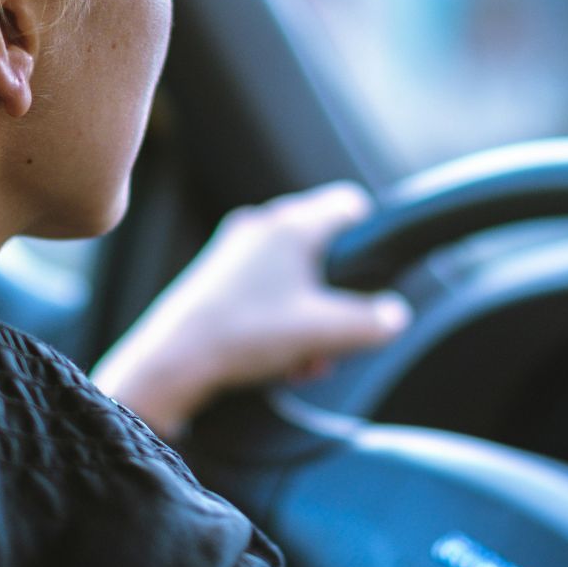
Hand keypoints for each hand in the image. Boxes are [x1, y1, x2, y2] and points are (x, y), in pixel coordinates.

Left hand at [91, 181, 412, 437]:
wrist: (172, 361)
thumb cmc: (245, 334)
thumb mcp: (324, 332)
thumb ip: (371, 322)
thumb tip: (395, 315)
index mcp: (291, 225)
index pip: (348, 204)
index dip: (370, 236)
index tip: (375, 273)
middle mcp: (261, 227)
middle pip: (323, 249)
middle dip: (337, 297)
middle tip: (337, 336)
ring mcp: (235, 251)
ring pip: (294, 276)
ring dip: (310, 318)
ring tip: (306, 360)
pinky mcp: (216, 278)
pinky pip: (265, 291)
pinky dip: (281, 321)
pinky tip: (280, 361)